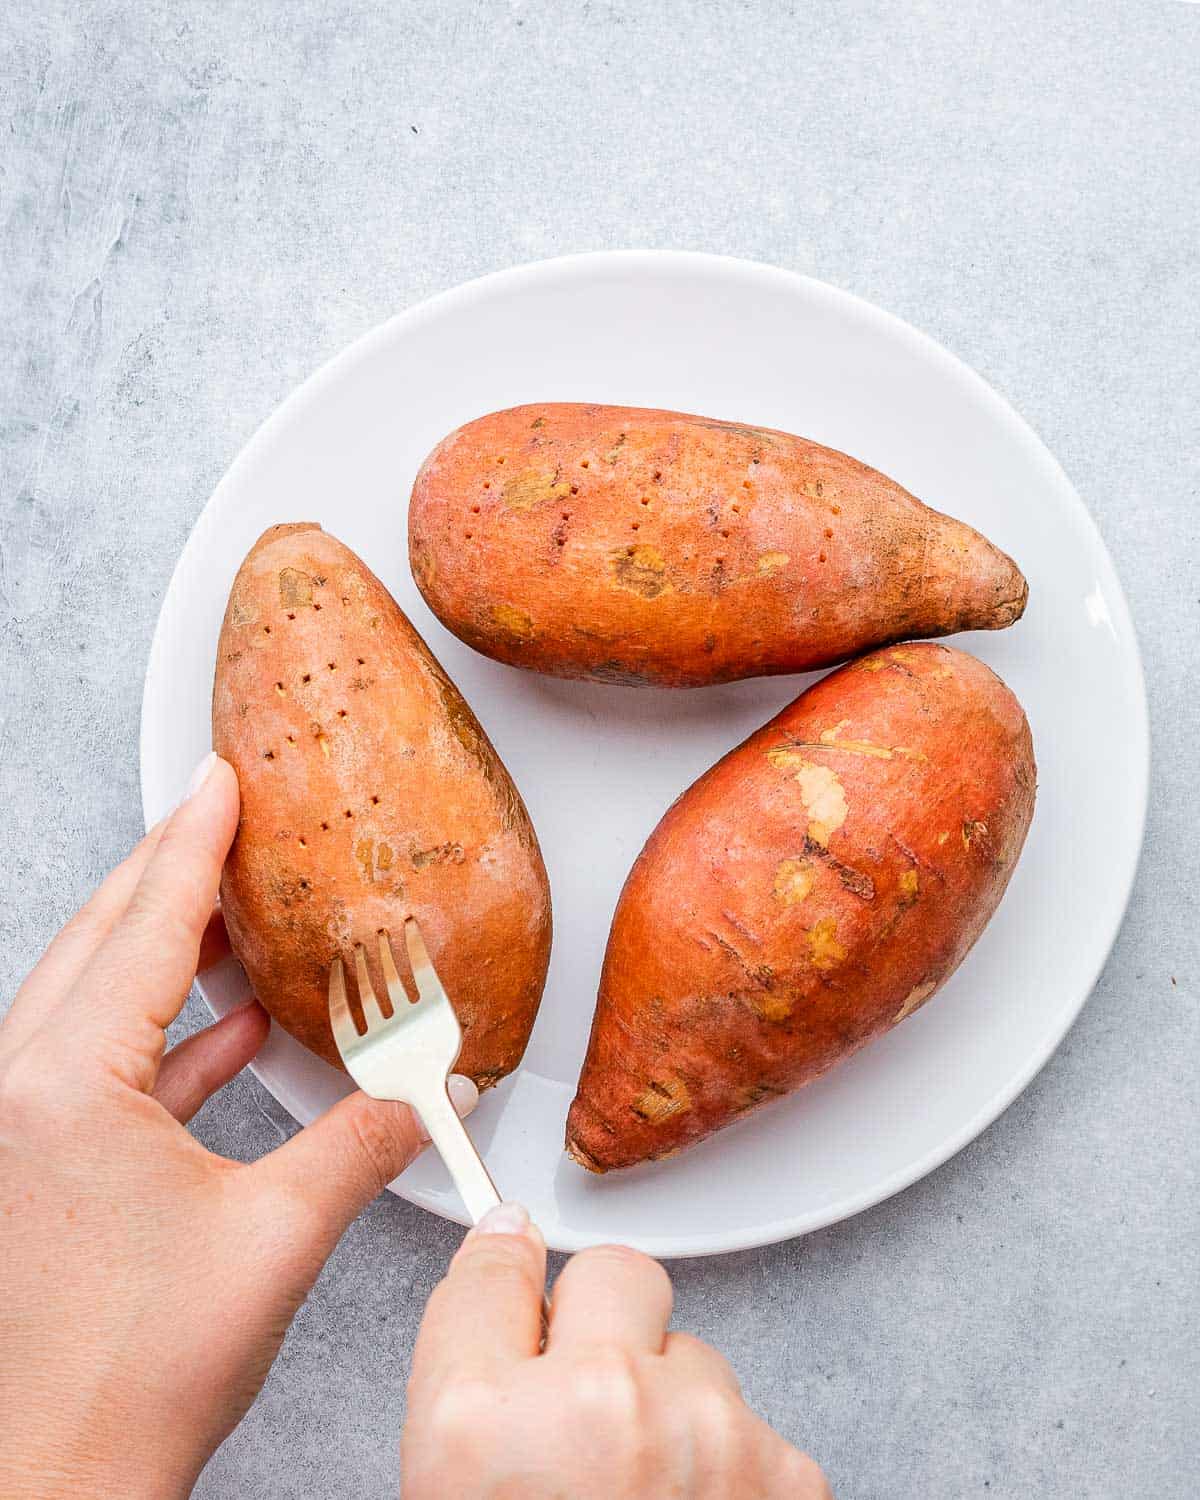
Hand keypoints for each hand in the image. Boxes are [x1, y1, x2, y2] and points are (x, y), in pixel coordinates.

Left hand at [0, 753, 475, 1499]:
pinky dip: (165, 1032)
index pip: (145, 922)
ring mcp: (19, 1128)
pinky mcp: (33, 1166)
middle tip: (226, 819)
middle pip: (102, 938)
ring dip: (165, 949)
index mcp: (64, 1083)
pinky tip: (231, 1030)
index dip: (195, 839)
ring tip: (235, 911)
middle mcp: (20, 1089)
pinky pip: (100, 1061)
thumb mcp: (274, 1236)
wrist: (49, 1483)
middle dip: (169, 872)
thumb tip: (436, 1090)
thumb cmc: (129, 1377)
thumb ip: (365, 1142)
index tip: (222, 777)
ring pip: (94, 995)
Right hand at [402, 1203, 831, 1498]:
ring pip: (691, 1351)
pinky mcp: (786, 1472)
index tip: (511, 1267)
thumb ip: (463, 1366)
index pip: (490, 1268)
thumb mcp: (444, 1486)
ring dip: (671, 1406)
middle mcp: (598, 1408)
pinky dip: (726, 1465)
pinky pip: (746, 1419)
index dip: (502, 1277)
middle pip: (613, 1270)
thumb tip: (503, 1245)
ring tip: (644, 1494)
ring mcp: (706, 1436)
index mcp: (482, 1421)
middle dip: (605, 1322)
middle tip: (588, 1408)